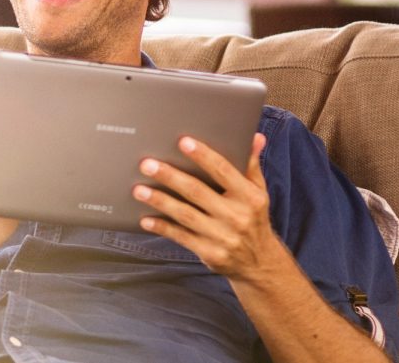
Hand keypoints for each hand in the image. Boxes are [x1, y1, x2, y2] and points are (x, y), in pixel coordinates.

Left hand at [132, 134, 284, 279]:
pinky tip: (145, 219)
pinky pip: (181, 237)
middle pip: (197, 191)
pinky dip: (162, 227)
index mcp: (250, 197)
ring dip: (160, 201)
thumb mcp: (258, 192)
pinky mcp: (210, 253)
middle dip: (170, 176)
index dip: (203, 156)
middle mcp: (237, 216)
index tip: (183, 142)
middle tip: (147, 164)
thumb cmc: (254, 218)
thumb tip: (255, 136)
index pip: (223, 171)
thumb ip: (251, 165)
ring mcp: (223, 236)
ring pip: (185, 214)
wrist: (260, 263)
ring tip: (138, 190)